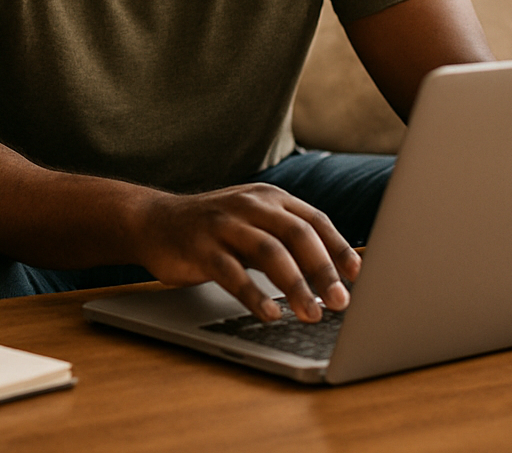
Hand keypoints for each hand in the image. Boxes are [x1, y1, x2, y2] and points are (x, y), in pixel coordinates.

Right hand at [132, 184, 360, 322]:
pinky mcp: (200, 247)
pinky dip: (254, 294)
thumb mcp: (254, 225)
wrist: (153, 221)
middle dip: (323, 270)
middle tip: (341, 302)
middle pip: (297, 234)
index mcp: (270, 198)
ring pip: (269, 252)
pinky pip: (232, 272)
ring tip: (312, 314)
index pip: (314, 220)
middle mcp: (250, 205)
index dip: (339, 248)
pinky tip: (269, 313)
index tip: (358, 276)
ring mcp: (224, 224)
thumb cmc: (213, 230)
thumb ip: (287, 242)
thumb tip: (332, 278)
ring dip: (295, 285)